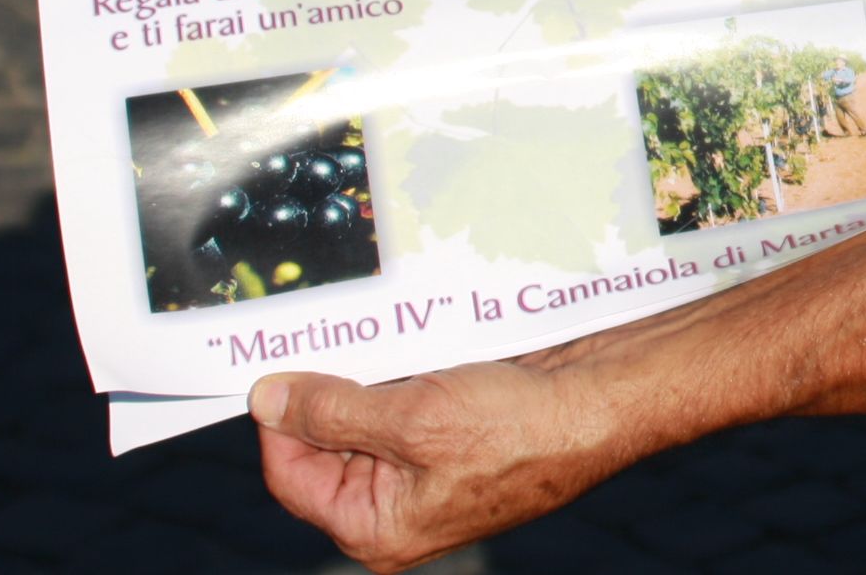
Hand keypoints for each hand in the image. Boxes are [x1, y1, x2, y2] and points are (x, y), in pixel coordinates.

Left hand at [251, 356, 630, 569]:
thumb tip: (266, 400)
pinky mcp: (453, 434)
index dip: (279, 418)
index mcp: (376, 529)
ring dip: (367, 376)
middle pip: (326, 444)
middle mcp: (396, 508)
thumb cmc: (518, 430)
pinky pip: (405, 402)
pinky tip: (410, 341)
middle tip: (328, 337)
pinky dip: (400, 370)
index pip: (291, 474)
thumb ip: (330, 413)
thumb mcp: (411, 420)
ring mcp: (426, 471)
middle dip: (328, 392)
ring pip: (366, 416)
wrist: (599, 403)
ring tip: (377, 338)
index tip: (274, 362)